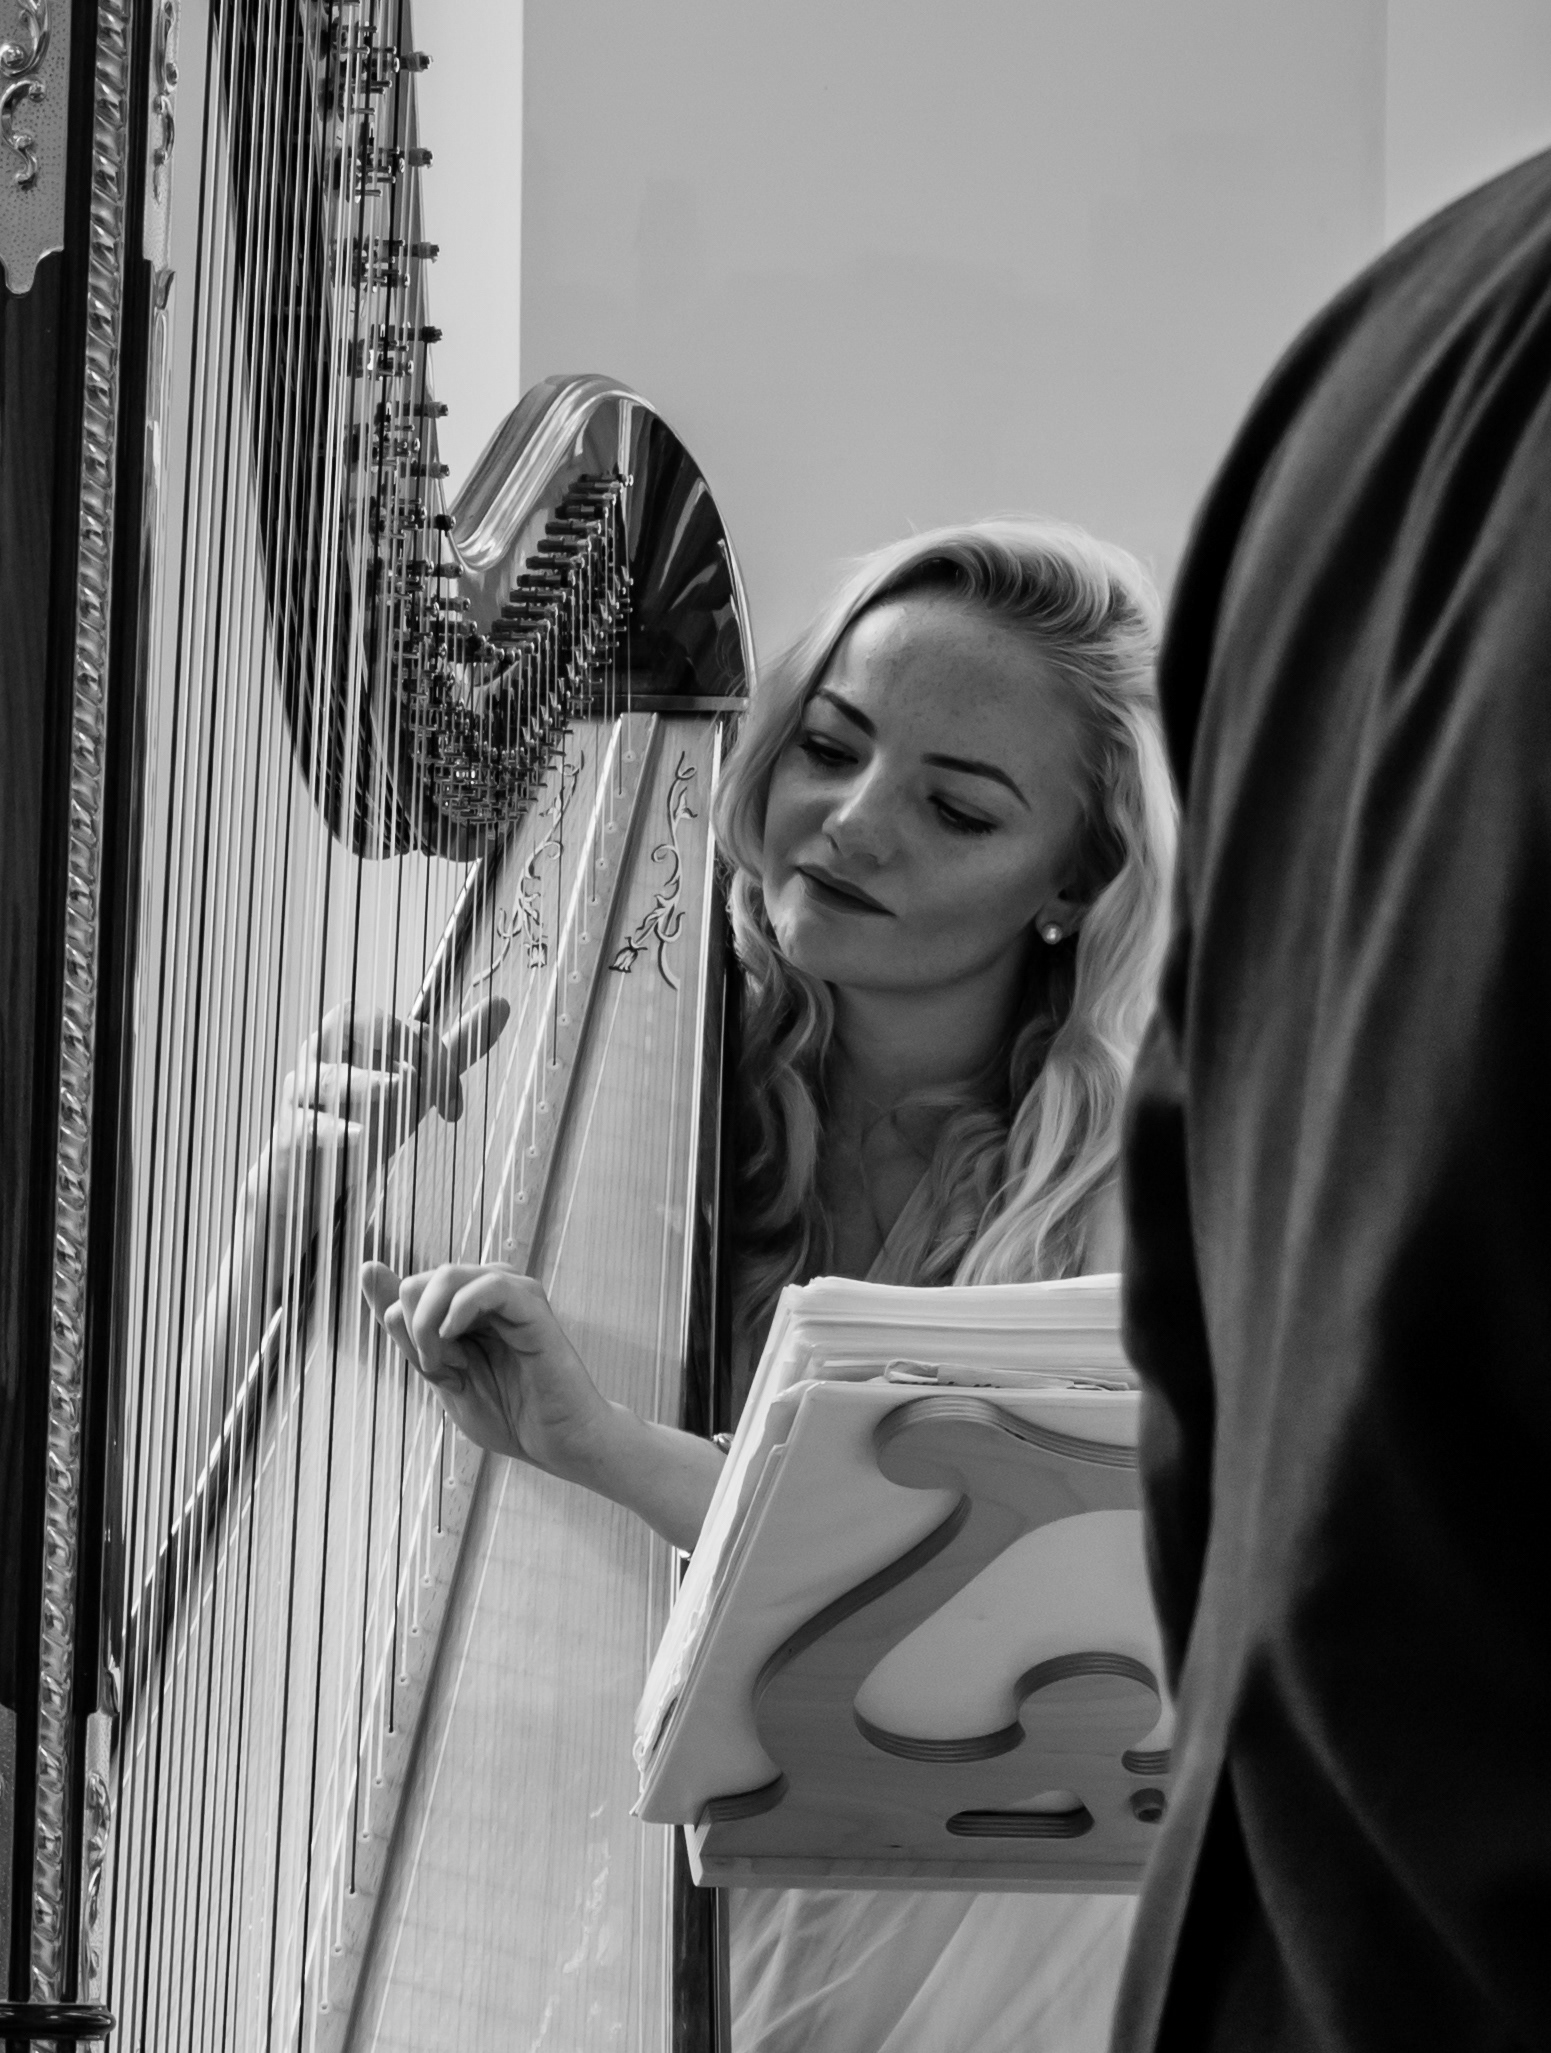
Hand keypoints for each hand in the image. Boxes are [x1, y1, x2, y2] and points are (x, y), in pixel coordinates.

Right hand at [252, 996, 509, 1292]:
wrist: (314, 1178)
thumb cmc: (365, 1117)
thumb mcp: (416, 1084)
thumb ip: (455, 1047)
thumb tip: (502, 1004)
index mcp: (349, 1036)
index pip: (392, 1023)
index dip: (431, 1049)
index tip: (454, 1098)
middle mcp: (320, 1057)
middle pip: (347, 1025)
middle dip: (392, 1039)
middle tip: (427, 1068)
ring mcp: (300, 1097)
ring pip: (326, 1077)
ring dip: (365, 1081)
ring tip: (400, 1087)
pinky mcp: (289, 1138)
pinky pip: (306, 1127)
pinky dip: (335, 1130)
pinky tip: (363, 1136)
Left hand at [360, 1261, 618, 1483]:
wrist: (559, 1443)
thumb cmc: (508, 1412)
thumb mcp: (440, 1373)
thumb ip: (406, 1328)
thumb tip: (368, 1267)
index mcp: (466, 1304)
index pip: (408, 1290)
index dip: (404, 1331)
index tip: (431, 1371)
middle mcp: (488, 1290)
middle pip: (421, 1281)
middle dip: (414, 1330)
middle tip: (439, 1371)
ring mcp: (513, 1294)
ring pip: (447, 1276)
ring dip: (430, 1325)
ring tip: (447, 1366)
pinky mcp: (533, 1306)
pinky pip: (490, 1285)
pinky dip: (461, 1310)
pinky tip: (459, 1339)